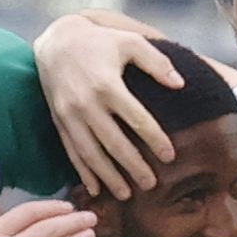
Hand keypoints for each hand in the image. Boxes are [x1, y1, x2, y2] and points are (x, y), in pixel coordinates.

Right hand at [32, 14, 182, 199]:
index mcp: (107, 84)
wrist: (56, 41)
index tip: (170, 157)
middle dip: (133, 166)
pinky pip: (72, 153)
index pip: (136, 119)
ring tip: (126, 195)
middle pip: (114, 143)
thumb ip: (156, 62)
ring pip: (91, 154)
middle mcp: (87, 104)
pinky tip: (95, 189)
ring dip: (109, 177)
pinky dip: (83, 173)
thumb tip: (180, 84)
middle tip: (151, 185)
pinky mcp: (59, 123)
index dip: (155, 140)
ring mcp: (70, 116)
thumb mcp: (129, 42)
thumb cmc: (99, 42)